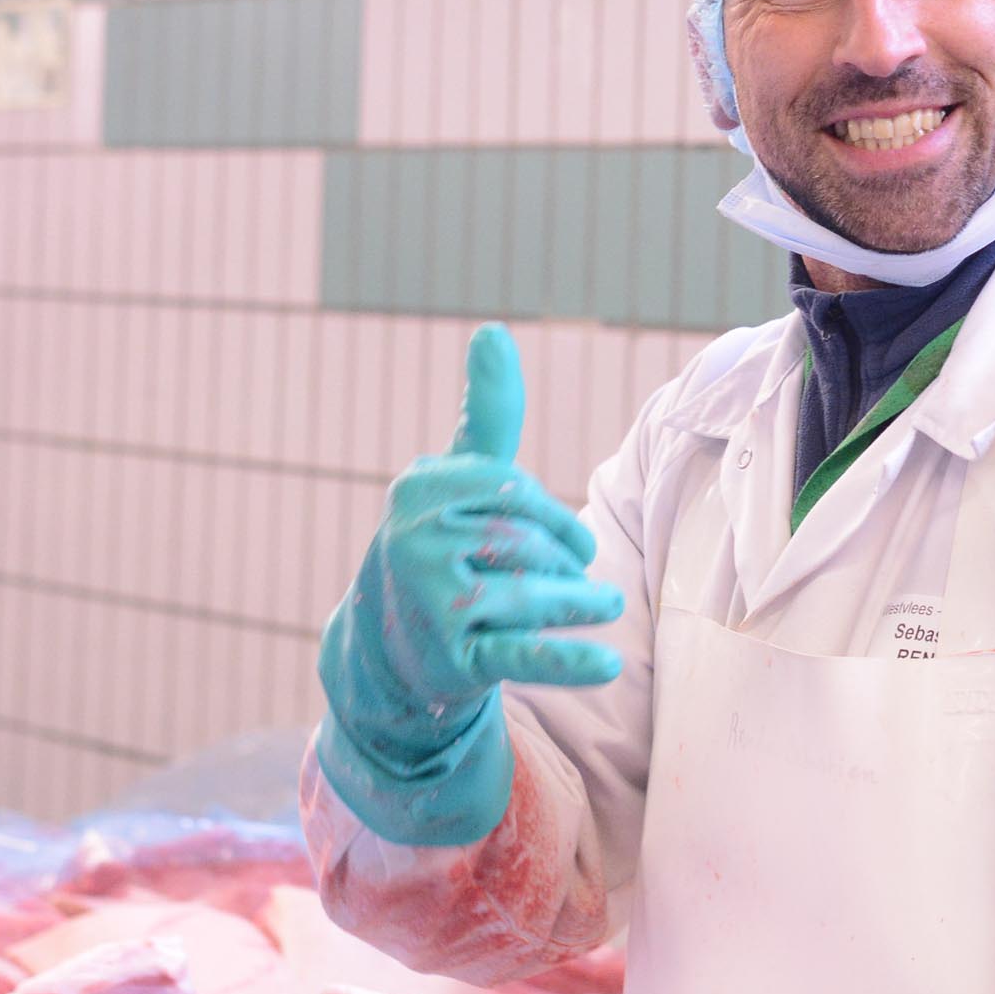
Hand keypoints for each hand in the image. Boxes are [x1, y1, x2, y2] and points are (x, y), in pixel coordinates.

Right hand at [315, 325, 626, 845]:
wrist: (388, 644)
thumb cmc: (442, 542)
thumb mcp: (458, 479)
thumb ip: (485, 412)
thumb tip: (493, 330)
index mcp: (419, 488)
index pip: (513, 489)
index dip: (554, 515)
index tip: (572, 542)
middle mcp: (413, 541)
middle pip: (526, 543)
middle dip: (567, 562)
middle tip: (588, 579)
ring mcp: (428, 602)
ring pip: (532, 594)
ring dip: (580, 603)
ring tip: (606, 607)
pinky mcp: (451, 660)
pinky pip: (520, 654)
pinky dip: (566, 660)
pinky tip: (606, 662)